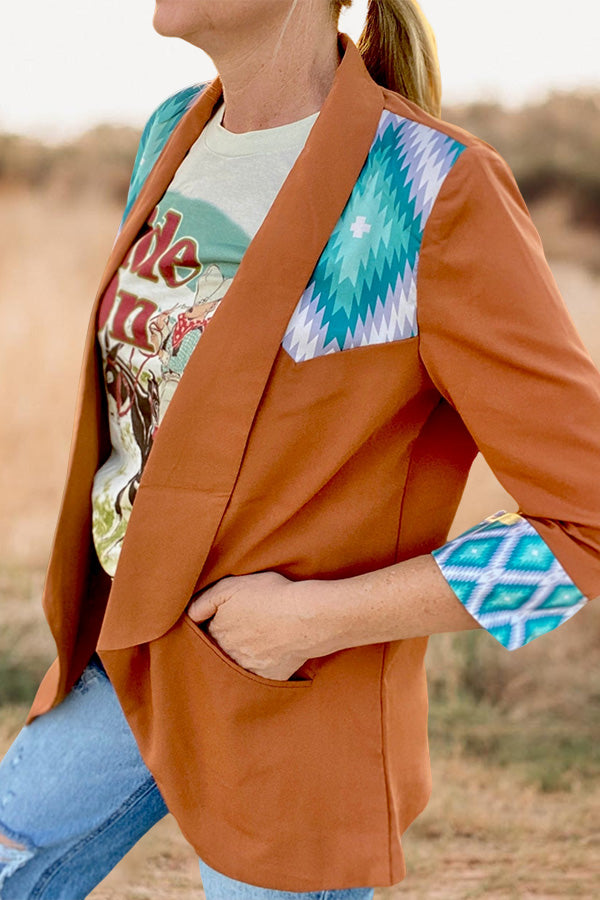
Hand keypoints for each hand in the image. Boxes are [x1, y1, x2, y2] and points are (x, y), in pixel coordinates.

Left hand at [187, 571, 321, 680]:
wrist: (306, 617)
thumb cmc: (270, 596)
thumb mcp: (230, 587)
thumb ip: (204, 601)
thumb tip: (189, 616)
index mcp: (216, 631)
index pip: (204, 632)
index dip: (213, 624)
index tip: (224, 619)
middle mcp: (226, 654)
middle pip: (218, 649)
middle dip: (224, 642)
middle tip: (243, 629)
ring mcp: (246, 668)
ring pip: (234, 665)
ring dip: (240, 656)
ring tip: (257, 641)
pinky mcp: (265, 678)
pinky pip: (255, 678)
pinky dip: (259, 668)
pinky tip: (269, 654)